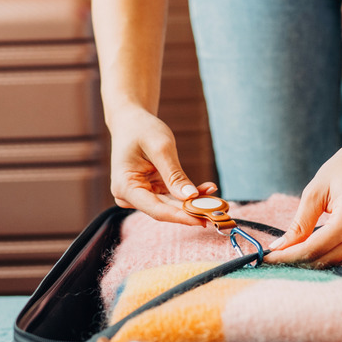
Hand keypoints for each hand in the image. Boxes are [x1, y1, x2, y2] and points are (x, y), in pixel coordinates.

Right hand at [107, 106, 216, 224]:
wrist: (131, 121)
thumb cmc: (142, 129)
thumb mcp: (161, 148)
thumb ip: (174, 174)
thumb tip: (190, 197)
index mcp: (125, 187)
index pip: (157, 210)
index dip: (181, 216)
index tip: (203, 219)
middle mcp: (129, 196)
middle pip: (165, 210)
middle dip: (191, 210)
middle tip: (217, 211)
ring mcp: (140, 195)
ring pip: (171, 205)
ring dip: (193, 202)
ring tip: (216, 200)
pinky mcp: (150, 191)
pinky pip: (172, 197)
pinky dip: (189, 194)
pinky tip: (208, 189)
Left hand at [264, 141, 341, 265]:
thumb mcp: (316, 192)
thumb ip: (299, 224)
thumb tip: (278, 247)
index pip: (314, 249)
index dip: (288, 256)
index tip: (267, 258)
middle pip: (325, 259)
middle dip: (297, 261)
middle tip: (272, 259)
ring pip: (336, 260)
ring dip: (311, 260)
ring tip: (287, 254)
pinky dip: (327, 253)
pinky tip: (309, 248)